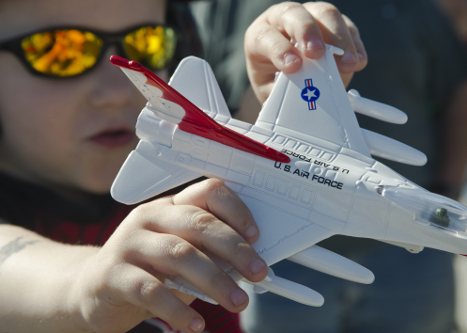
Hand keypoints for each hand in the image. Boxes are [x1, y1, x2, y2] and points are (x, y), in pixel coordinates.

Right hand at [70, 179, 267, 332]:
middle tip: (257, 273)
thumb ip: (208, 254)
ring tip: (237, 301)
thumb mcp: (180, 254)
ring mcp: (128, 244)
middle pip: (198, 224)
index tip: (256, 236)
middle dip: (235, 250)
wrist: (92, 288)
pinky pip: (152, 291)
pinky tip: (197, 323)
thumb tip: (248, 265)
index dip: (236, 211)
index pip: (207, 192)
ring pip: (180, 255)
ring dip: (216, 281)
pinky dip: (179, 309)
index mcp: (169, 207)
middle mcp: (148, 218)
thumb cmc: (146, 269)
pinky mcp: (113, 274)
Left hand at [245, 1, 367, 103]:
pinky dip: (354, 45)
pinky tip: (357, 62)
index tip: (293, 66)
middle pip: (296, 14)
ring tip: (348, 64)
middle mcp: (283, 20)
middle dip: (308, 32)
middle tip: (317, 54)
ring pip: (325, 14)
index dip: (280, 49)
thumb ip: (283, 91)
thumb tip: (302, 95)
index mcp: (260, 35)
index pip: (266, 36)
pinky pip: (347, 27)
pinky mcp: (333, 25)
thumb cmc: (274, 82)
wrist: (286, 80)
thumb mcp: (271, 91)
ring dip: (340, 39)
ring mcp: (310, 17)